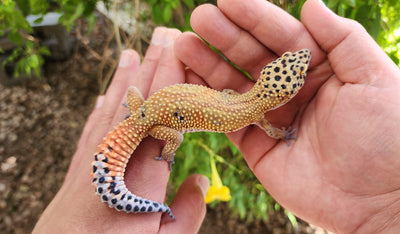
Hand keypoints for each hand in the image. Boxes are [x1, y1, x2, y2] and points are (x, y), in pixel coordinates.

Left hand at [33, 27, 208, 232]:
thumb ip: (187, 214)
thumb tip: (200, 180)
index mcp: (144, 180)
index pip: (164, 119)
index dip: (174, 83)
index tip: (182, 56)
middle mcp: (116, 161)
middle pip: (138, 106)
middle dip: (153, 68)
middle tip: (165, 37)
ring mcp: (93, 162)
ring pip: (112, 111)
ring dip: (124, 79)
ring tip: (132, 52)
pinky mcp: (79, 169)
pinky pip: (92, 128)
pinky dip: (101, 107)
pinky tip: (106, 92)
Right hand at [174, 0, 399, 231]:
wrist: (380, 200)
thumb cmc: (388, 135)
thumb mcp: (375, 77)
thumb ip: (343, 38)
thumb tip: (310, 5)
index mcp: (321, 69)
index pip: (283, 36)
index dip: (255, 18)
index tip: (228, 1)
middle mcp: (293, 90)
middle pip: (253, 57)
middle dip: (225, 37)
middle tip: (199, 18)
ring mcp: (272, 117)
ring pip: (234, 86)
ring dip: (208, 65)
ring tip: (184, 45)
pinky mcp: (256, 145)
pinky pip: (226, 120)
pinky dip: (206, 103)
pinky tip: (187, 83)